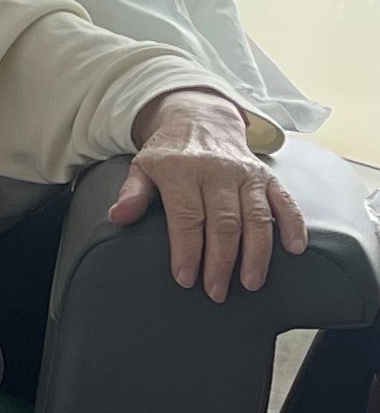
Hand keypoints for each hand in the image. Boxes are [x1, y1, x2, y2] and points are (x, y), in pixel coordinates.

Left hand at [107, 92, 307, 301]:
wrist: (201, 120)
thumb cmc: (168, 153)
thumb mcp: (142, 167)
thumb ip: (132, 193)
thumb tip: (118, 217)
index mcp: (182, 171)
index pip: (187, 217)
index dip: (187, 250)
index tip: (185, 279)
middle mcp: (218, 171)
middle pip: (224, 222)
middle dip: (221, 261)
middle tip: (216, 292)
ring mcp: (247, 174)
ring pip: (256, 217)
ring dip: (256, 253)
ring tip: (251, 283)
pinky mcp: (268, 176)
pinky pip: (285, 201)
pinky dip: (293, 224)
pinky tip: (294, 249)